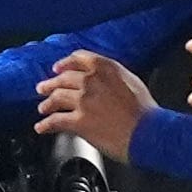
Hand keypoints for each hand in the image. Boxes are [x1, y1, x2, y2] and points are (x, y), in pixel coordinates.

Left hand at [37, 50, 155, 156]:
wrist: (149, 133)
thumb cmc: (145, 113)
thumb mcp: (132, 82)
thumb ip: (113, 77)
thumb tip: (103, 81)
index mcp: (106, 68)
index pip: (78, 59)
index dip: (65, 64)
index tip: (57, 68)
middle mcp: (92, 80)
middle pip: (63, 78)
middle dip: (50, 84)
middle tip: (43, 88)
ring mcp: (84, 100)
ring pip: (56, 98)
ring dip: (47, 104)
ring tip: (43, 109)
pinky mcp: (79, 121)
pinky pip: (55, 121)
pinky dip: (45, 125)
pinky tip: (42, 127)